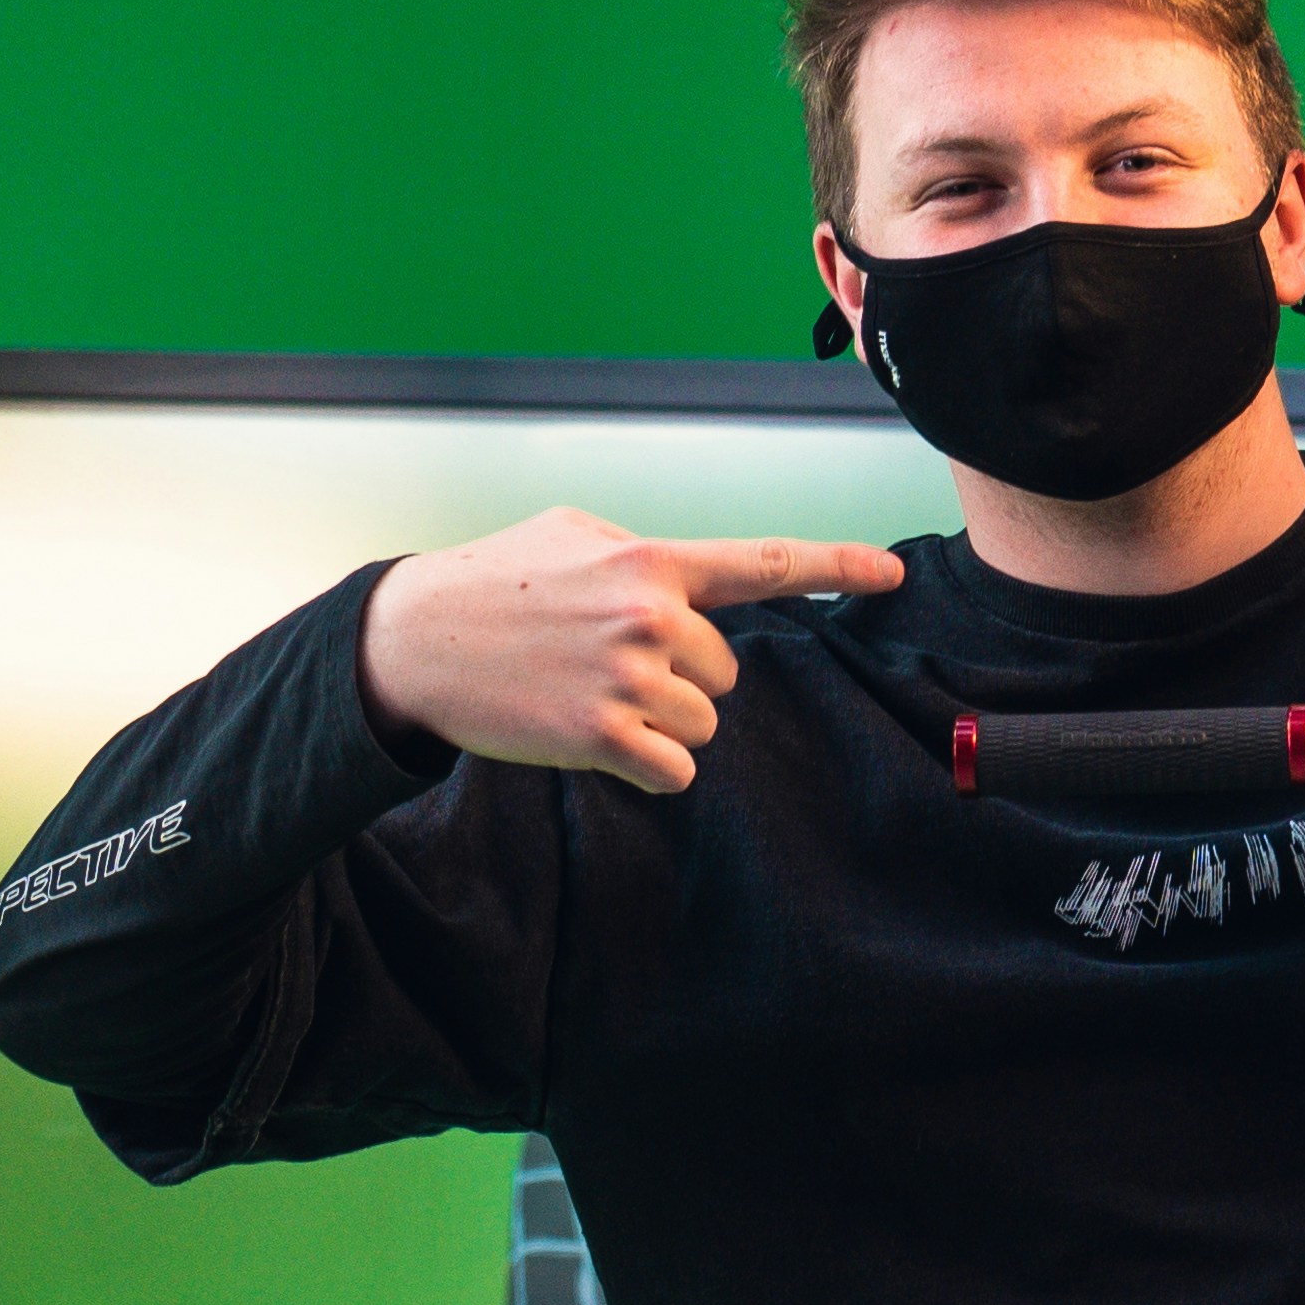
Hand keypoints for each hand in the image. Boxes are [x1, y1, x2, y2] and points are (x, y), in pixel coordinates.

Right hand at [357, 510, 902, 792]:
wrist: (414, 639)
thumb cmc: (494, 581)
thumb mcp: (571, 535)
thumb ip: (645, 556)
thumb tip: (694, 584)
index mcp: (650, 559)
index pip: (761, 563)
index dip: (835, 567)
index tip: (889, 575)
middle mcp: (649, 613)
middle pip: (726, 672)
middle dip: (679, 675)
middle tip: (604, 662)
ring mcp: (627, 675)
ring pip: (702, 723)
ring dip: (660, 722)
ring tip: (590, 693)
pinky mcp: (601, 734)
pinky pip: (674, 768)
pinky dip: (647, 765)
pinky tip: (595, 737)